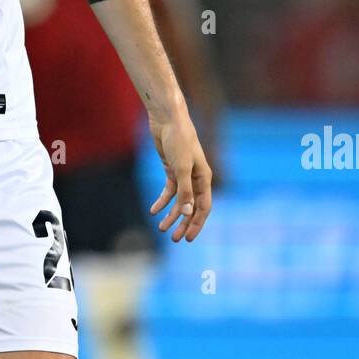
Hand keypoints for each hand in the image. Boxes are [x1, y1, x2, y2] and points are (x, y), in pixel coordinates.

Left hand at [148, 114, 212, 241]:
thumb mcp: (182, 168)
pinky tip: (154, 210)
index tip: (189, 238)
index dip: (197, 223)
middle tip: (174, 239)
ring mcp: (183, 174)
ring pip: (179, 201)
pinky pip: (169, 190)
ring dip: (171, 215)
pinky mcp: (172, 169)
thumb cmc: (179, 140)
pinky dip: (162, 201)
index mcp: (204, 178)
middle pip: (191, 207)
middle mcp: (196, 178)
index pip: (204, 207)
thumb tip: (187, 213)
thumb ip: (185, 191)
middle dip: (183, 223)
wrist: (167, 120)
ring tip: (161, 228)